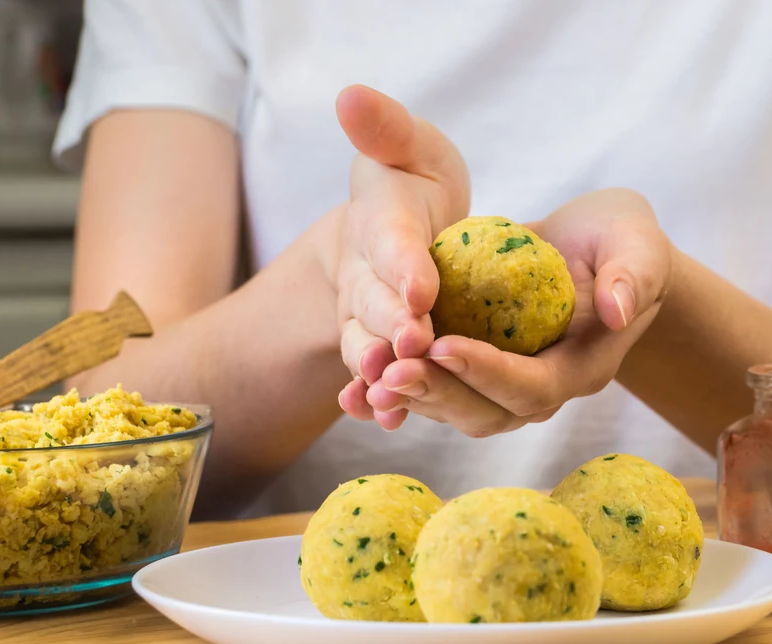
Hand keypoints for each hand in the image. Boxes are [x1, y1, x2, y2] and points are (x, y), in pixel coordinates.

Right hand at [332, 85, 469, 429]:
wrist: (392, 231)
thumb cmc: (412, 183)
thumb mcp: (409, 148)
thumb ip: (386, 129)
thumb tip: (350, 95)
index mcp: (379, 221)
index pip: (389, 242)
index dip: (402, 264)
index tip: (421, 287)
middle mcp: (363, 275)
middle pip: (373, 303)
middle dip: (392, 324)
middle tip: (413, 343)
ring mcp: (364, 316)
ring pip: (366, 346)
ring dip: (379, 370)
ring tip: (393, 393)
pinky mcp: (375, 346)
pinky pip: (371, 375)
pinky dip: (376, 398)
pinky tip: (388, 418)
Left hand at [359, 188, 672, 436]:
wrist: (597, 251)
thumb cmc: (619, 240)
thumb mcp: (637, 242)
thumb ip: (635, 272)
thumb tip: (618, 309)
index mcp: (583, 365)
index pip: (534, 386)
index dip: (489, 373)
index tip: (443, 343)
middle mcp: (546, 388)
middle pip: (488, 412)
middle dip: (440, 394)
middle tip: (391, 371)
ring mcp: (510, 386)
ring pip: (459, 410)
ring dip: (415, 397)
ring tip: (372, 376)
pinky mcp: (482, 373)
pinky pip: (442, 393)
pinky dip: (403, 393)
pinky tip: (360, 387)